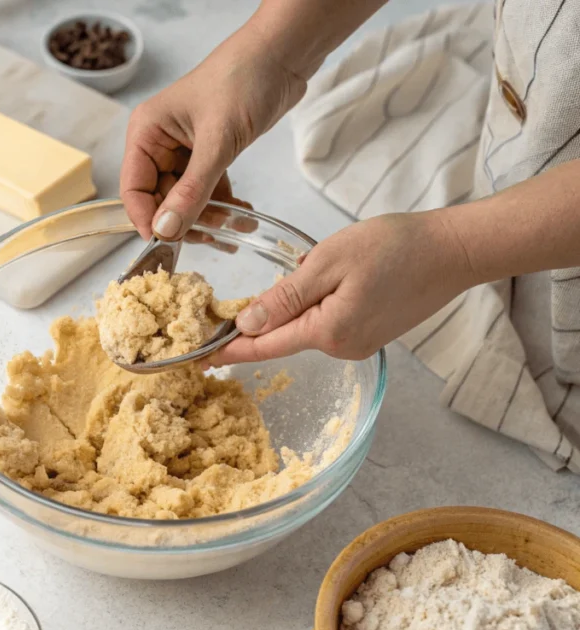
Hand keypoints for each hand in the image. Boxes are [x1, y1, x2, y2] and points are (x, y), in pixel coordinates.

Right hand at [120, 26, 306, 240]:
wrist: (281, 55)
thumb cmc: (243, 80)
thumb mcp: (217, 141)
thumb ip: (192, 190)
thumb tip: (167, 231)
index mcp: (146, 133)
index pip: (133, 189)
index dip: (147, 220)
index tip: (169, 244)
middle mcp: (159, 143)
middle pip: (160, 200)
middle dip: (187, 221)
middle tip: (215, 236)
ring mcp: (184, 150)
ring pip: (186, 199)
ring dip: (211, 217)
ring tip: (238, 226)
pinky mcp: (209, 153)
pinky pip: (208, 189)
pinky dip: (224, 205)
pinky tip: (244, 215)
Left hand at [207, 211, 477, 364]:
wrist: (454, 251)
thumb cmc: (395, 247)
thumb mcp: (329, 262)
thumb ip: (285, 297)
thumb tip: (246, 324)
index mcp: (327, 332)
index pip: (264, 346)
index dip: (229, 350)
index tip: (199, 359)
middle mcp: (341, 348)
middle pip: (284, 336)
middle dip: (264, 317)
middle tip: (257, 291)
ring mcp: (358, 344)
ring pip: (307, 326)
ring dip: (298, 303)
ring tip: (323, 268)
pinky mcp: (370, 334)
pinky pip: (327, 322)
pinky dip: (318, 303)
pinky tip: (338, 277)